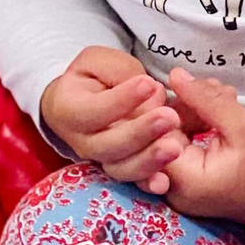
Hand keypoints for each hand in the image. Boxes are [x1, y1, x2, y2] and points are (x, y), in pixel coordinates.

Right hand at [39, 46, 184, 191]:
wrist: (85, 101)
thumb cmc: (93, 77)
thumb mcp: (96, 61)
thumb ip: (117, 70)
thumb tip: (147, 90)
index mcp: (68, 111)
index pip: (93, 111)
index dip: (120, 100)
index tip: (148, 83)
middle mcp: (82, 142)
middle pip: (108, 145)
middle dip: (140, 132)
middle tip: (169, 117)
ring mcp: (103, 159)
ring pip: (121, 168)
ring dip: (149, 160)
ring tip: (175, 146)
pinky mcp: (123, 169)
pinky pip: (134, 182)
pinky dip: (149, 183)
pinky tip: (165, 182)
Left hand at [160, 68, 244, 222]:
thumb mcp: (242, 126)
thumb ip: (207, 100)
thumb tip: (174, 75)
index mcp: (185, 181)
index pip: (152, 136)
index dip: (163, 107)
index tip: (184, 86)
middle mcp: (173, 190)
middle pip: (159, 137)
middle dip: (183, 107)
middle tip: (215, 87)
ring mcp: (178, 189)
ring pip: (170, 139)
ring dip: (192, 113)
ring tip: (224, 95)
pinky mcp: (186, 183)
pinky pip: (180, 147)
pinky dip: (195, 127)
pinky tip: (217, 110)